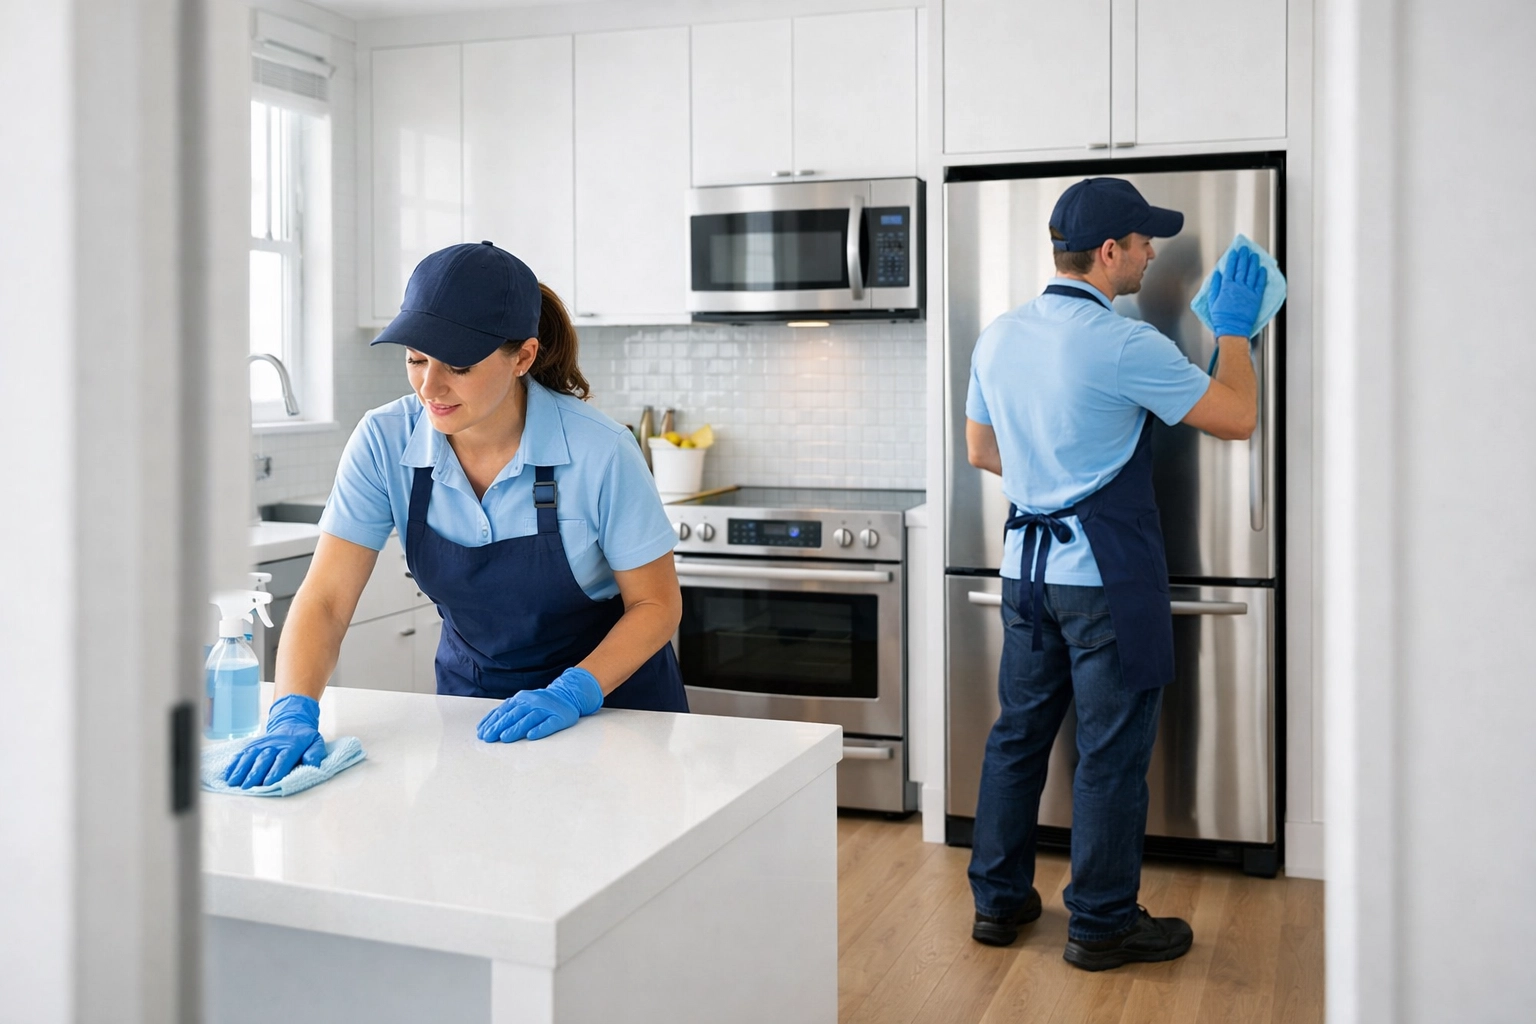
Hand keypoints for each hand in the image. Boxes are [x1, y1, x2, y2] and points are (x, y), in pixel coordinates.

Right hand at [224, 694, 325, 788]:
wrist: (292, 723)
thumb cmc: (305, 739)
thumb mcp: (316, 743)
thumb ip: (315, 753)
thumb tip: (312, 764)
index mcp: (292, 746)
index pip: (283, 759)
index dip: (275, 771)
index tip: (268, 783)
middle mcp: (274, 745)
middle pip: (263, 759)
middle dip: (254, 773)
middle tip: (247, 786)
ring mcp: (261, 744)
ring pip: (250, 756)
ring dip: (240, 769)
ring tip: (233, 782)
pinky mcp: (252, 745)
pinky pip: (242, 753)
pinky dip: (234, 763)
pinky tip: (227, 774)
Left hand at [476, 667, 604, 742]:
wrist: (567, 695)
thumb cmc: (541, 704)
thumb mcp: (522, 703)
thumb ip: (506, 712)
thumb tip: (484, 726)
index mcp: (521, 699)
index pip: (504, 710)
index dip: (492, 721)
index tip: (482, 733)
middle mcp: (533, 702)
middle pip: (515, 714)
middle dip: (500, 726)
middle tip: (489, 737)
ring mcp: (547, 709)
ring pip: (530, 719)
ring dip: (517, 728)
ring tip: (505, 737)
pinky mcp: (560, 718)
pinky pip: (549, 724)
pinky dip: (540, 730)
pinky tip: (532, 736)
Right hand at [1207, 246, 1268, 338]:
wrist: (1233, 329)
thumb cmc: (1221, 317)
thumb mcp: (1212, 301)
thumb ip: (1214, 286)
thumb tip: (1217, 274)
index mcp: (1227, 286)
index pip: (1230, 269)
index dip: (1233, 259)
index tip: (1234, 252)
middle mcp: (1238, 286)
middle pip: (1242, 268)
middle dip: (1244, 257)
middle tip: (1245, 249)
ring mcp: (1249, 291)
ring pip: (1252, 273)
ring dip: (1253, 263)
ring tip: (1254, 255)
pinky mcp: (1257, 297)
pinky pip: (1260, 283)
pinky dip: (1261, 275)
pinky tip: (1262, 269)